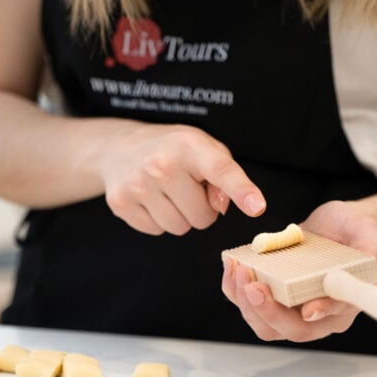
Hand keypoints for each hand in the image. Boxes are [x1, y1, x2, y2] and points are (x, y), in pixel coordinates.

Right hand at [101, 123, 265, 234]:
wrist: (119, 148)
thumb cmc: (172, 150)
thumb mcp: (204, 149)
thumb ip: (224, 175)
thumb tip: (220, 206)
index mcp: (189, 146)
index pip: (221, 170)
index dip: (241, 190)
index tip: (257, 207)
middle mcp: (161, 165)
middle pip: (202, 217)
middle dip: (201, 209)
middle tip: (188, 189)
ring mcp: (137, 185)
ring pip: (179, 228)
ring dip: (180, 217)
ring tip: (169, 193)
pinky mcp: (121, 203)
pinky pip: (157, 231)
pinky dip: (159, 220)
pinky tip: (152, 199)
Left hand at [221, 200, 376, 341]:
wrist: (334, 228)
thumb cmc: (352, 231)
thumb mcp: (366, 229)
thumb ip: (371, 245)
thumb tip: (372, 259)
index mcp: (346, 303)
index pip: (333, 317)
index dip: (321, 314)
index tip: (309, 307)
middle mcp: (318, 315)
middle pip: (292, 330)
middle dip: (268, 311)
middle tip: (253, 284)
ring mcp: (292, 310)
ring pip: (265, 325)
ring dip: (246, 303)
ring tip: (238, 270)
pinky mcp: (271, 298)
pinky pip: (249, 305)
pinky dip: (234, 289)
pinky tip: (231, 265)